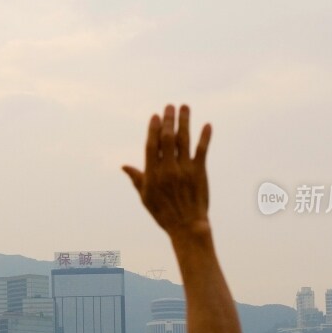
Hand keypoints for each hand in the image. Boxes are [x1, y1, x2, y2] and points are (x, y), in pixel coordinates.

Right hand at [122, 104, 211, 238]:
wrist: (187, 226)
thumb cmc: (164, 213)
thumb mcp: (145, 197)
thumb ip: (137, 179)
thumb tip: (124, 166)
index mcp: (153, 174)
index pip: (152, 146)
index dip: (153, 129)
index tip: (156, 116)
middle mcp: (168, 169)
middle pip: (168, 139)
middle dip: (169, 120)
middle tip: (170, 106)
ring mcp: (184, 170)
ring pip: (184, 140)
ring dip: (185, 122)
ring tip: (185, 107)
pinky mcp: (199, 172)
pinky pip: (202, 151)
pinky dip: (205, 137)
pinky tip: (207, 125)